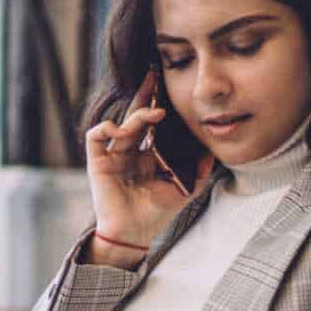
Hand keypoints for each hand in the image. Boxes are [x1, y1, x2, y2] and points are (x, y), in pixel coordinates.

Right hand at [85, 72, 194, 258]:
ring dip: (136, 116)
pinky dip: (106, 128)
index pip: (153, 123)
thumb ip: (199, 171)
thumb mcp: (185, 189)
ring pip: (121, 124)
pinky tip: (121, 131)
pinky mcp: (97, 162)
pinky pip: (96, 136)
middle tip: (155, 75)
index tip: (170, 86)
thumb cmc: (156, 213)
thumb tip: (214, 150)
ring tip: (154, 114)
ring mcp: (112, 155)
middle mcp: (129, 151)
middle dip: (145, 95)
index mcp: (147, 154)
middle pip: (135, 115)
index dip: (159, 105)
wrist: (134, 234)